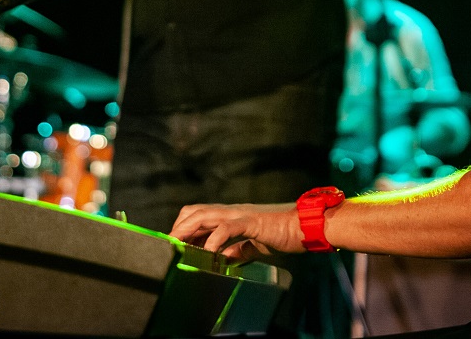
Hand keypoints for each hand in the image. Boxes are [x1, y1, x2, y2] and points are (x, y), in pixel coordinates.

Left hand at [170, 202, 301, 263]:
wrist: (301, 228)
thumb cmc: (279, 235)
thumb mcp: (252, 246)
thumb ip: (236, 250)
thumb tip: (221, 259)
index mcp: (230, 216)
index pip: (198, 215)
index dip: (182, 227)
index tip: (172, 244)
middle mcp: (231, 211)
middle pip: (195, 212)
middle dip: (178, 228)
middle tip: (168, 245)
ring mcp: (240, 214)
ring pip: (205, 215)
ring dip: (188, 230)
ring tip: (179, 245)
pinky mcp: (251, 222)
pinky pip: (227, 228)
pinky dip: (215, 239)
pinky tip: (209, 252)